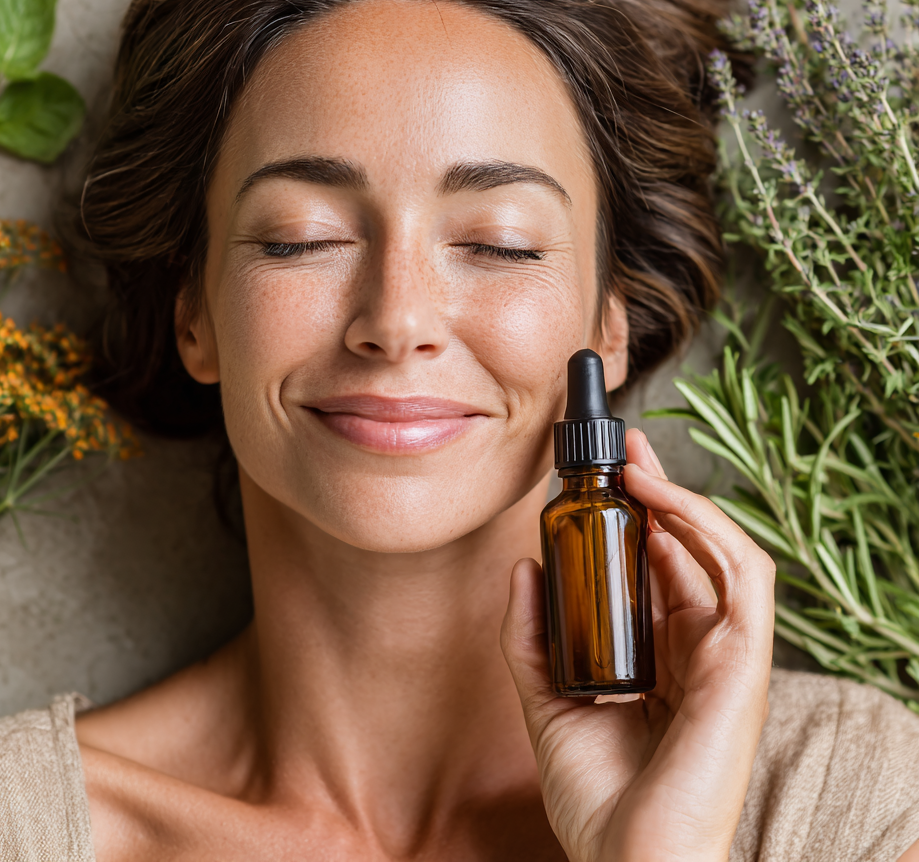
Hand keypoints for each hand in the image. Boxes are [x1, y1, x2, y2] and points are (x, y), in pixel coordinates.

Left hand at [501, 429, 774, 861]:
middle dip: (660, 488)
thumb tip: (522, 566)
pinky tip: (661, 501)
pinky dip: (706, 528)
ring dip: (683, 498)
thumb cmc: (595, 796)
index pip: (660, 567)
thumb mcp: (545, 699)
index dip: (642, 513)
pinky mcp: (741, 665)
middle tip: (621, 445)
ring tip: (635, 464)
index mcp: (664, 656)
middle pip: (691, 549)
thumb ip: (531, 635)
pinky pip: (742, 578)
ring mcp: (725, 656)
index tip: (605, 472)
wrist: (622, 859)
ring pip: (723, 552)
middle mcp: (699, 648)